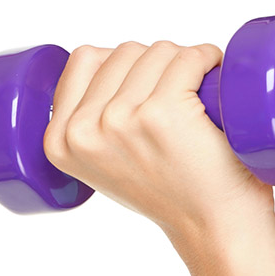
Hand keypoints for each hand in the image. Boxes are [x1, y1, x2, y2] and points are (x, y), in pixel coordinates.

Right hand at [43, 41, 274, 242]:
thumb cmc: (171, 186)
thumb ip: (91, 118)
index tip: (148, 89)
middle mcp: (84, 129)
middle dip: (159, 63)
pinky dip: (209, 59)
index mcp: (59, 140)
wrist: (211, 225)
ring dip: (187, 62)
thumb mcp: (107, 159)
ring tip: (198, 98)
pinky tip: (215, 80)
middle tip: (181, 99)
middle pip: (127, 51)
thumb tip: (102, 57)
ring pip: (160, 51)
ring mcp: (121, 119)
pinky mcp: (163, 111)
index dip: (125, 63)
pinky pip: (190, 57)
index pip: (85, 58)